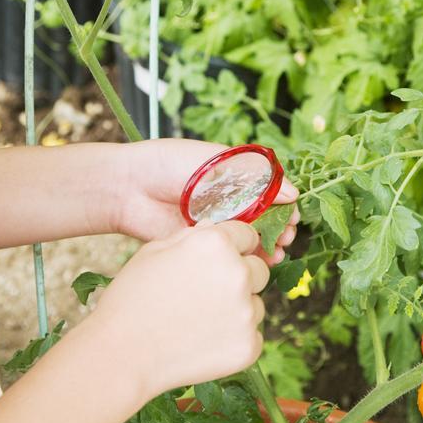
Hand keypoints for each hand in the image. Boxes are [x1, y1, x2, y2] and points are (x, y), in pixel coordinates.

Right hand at [89, 221, 268, 395]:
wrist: (122, 355)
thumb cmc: (131, 298)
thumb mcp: (153, 251)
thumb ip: (191, 236)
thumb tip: (214, 228)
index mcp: (216, 244)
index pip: (247, 235)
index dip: (234, 246)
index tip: (222, 260)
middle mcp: (238, 274)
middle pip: (258, 270)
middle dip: (239, 277)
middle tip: (207, 294)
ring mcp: (247, 313)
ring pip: (255, 304)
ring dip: (237, 310)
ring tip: (198, 321)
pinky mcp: (249, 346)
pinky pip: (252, 336)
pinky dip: (234, 339)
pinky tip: (202, 342)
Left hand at [113, 139, 299, 264]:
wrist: (128, 187)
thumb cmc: (169, 163)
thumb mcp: (217, 161)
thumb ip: (256, 176)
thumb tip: (294, 192)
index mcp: (233, 178)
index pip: (270, 194)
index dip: (285, 206)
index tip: (293, 215)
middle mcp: (228, 203)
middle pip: (265, 220)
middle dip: (281, 229)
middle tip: (287, 236)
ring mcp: (215, 226)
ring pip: (250, 240)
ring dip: (268, 247)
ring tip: (276, 252)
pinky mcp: (201, 247)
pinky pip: (228, 255)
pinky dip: (245, 260)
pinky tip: (258, 262)